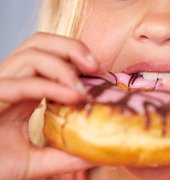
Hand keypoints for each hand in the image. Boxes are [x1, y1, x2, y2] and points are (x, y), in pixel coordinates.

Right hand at [0, 32, 103, 178]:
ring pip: (31, 56)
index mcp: (26, 88)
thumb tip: (98, 153)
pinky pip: (20, 85)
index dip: (77, 56)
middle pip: (40, 43)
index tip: (102, 72)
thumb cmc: (0, 164)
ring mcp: (0, 87)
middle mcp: (13, 81)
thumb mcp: (39, 160)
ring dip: (64, 68)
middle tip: (96, 67)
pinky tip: (71, 97)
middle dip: (72, 48)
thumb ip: (66, 154)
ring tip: (84, 90)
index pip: (51, 55)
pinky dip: (49, 87)